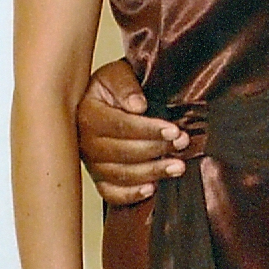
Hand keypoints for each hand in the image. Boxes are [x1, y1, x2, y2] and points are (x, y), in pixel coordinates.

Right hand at [78, 58, 186, 204]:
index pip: (120, 126)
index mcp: (87, 114)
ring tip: (178, 166)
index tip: (173, 130)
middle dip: (156, 148)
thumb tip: (137, 106)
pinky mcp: (99, 179)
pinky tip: (152, 189)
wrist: (105, 101)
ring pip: (121, 174)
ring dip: (152, 172)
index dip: (148, 129)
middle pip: (122, 152)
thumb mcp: (117, 74)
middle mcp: (85, 142)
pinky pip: (111, 193)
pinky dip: (131, 195)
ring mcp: (91, 163)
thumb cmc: (113, 87)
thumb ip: (126, 85)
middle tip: (183, 144)